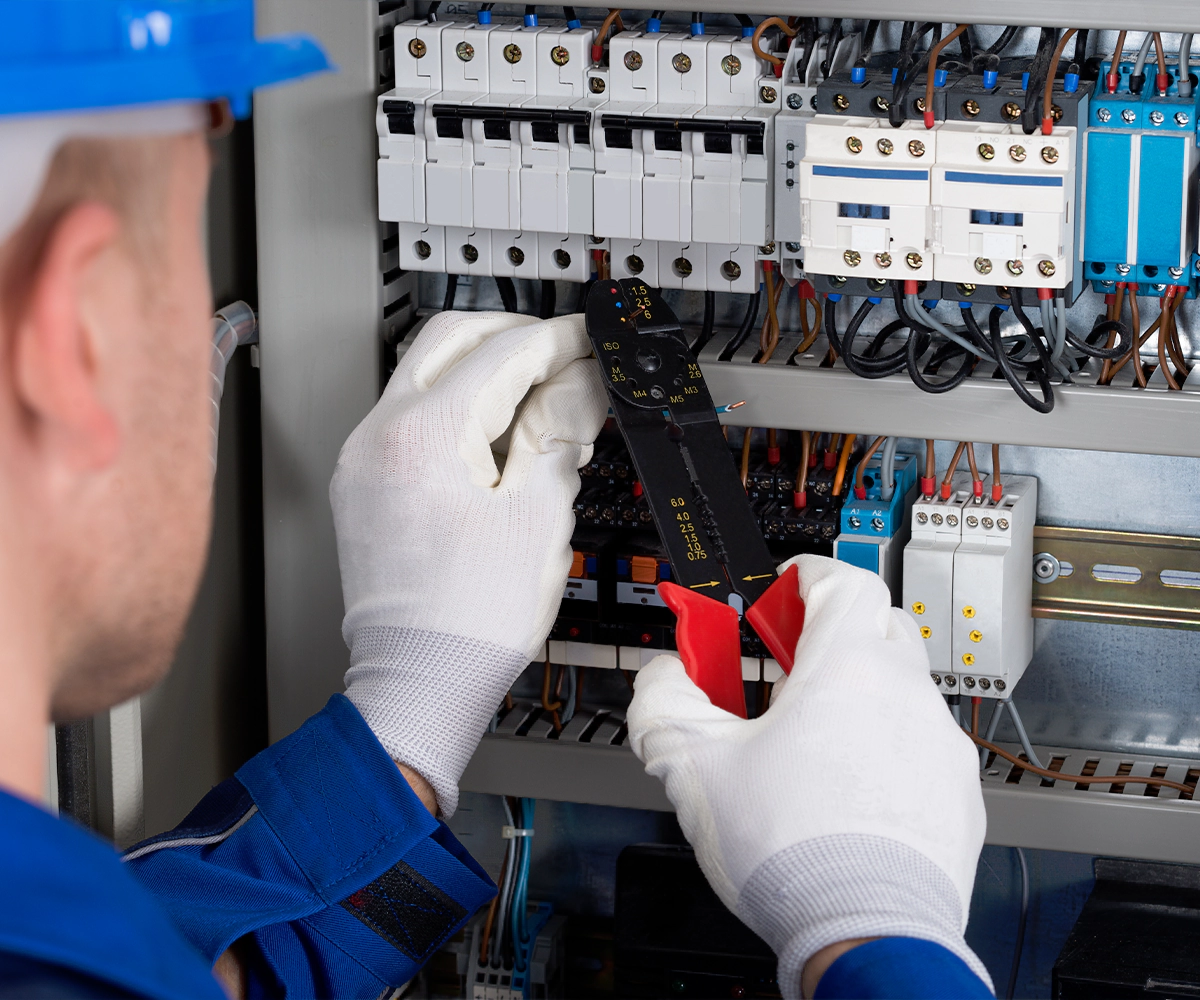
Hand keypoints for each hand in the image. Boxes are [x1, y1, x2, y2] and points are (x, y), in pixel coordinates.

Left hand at [331, 311, 607, 815]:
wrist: (418, 680)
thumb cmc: (471, 618)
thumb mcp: (539, 515)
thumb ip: (560, 432)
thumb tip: (581, 386)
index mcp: (422, 436)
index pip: (499, 355)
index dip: (555, 341)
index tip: (587, 340)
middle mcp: (378, 435)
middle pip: (447, 340)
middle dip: (510, 337)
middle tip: (563, 355)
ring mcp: (363, 460)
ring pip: (423, 375)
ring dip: (480, 370)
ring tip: (539, 399)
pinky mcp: (363, 485)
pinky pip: (410, 418)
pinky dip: (455, 408)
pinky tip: (497, 434)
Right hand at [626, 554, 988, 998]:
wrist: (868, 936)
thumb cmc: (793, 851)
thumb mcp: (694, 765)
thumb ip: (664, 700)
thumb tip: (664, 677)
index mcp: (848, 667)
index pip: (842, 579)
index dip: (805, 577)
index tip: (780, 593)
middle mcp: (905, 693)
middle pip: (876, 625)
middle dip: (829, 632)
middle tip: (784, 665)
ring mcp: (937, 743)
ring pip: (899, 688)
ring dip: (856, 694)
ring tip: (807, 739)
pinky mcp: (955, 792)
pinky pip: (919, 744)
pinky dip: (885, 747)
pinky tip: (845, 790)